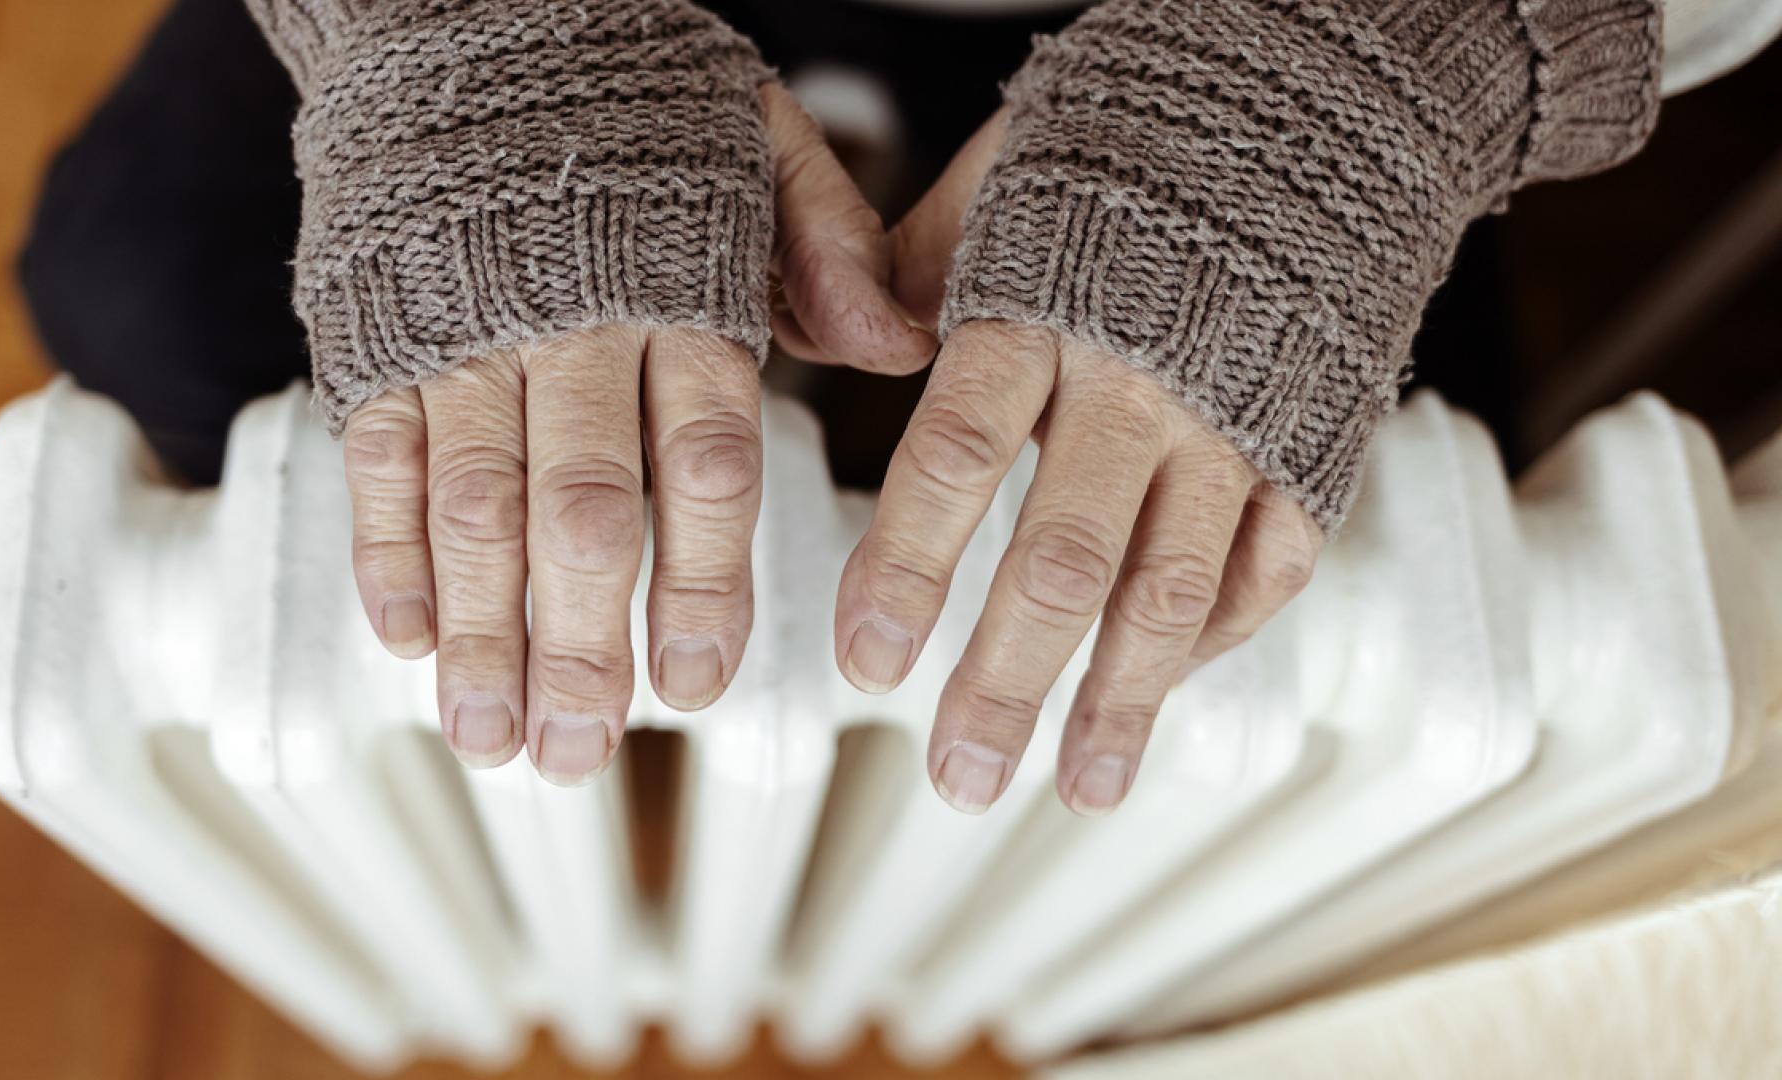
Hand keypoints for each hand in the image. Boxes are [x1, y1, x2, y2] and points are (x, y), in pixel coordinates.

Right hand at [343, 85, 935, 784]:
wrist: (470, 8)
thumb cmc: (632, 98)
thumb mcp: (759, 141)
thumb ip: (828, 246)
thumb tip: (901, 346)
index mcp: (682, 290)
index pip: (704, 461)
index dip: (700, 583)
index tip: (696, 684)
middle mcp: (572, 322)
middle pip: (581, 510)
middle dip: (579, 644)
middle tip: (580, 754)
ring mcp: (466, 332)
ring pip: (471, 503)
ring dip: (479, 631)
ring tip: (490, 734)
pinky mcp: (379, 332)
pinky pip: (377, 455)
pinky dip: (386, 548)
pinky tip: (403, 636)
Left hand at [837, 114, 1325, 815]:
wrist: (1332, 87)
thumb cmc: (1145, 127)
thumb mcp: (1010, 170)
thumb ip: (917, 260)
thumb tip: (846, 337)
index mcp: (1045, 307)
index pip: (956, 456)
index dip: (908, 568)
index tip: (865, 661)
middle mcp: (1142, 379)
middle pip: (1064, 559)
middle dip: (1005, 681)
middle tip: (956, 774)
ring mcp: (1239, 420)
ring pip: (1173, 588)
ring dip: (1118, 702)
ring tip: (1075, 788)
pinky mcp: (1314, 439)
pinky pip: (1272, 563)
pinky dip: (1218, 636)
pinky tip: (1164, 694)